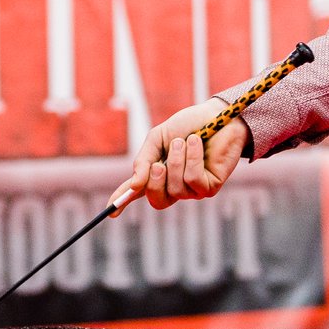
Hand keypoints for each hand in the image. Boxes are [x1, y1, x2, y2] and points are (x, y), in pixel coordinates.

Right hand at [119, 99, 249, 210]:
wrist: (217, 116)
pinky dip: (193, 158)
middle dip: (154, 181)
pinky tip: (197, 143)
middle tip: (158, 163)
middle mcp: (175, 186)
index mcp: (159, 175)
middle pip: (157, 200)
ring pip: (176, 187)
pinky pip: (193, 179)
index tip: (111, 213)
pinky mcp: (210, 187)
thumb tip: (133, 186)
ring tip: (185, 141)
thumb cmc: (188, 126)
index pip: (139, 192)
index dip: (123, 203)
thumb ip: (143, 160)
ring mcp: (193, 190)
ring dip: (177, 159)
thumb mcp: (158, 138)